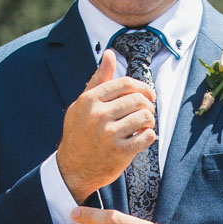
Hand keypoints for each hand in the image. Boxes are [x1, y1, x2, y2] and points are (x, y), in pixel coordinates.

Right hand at [56, 51, 156, 200]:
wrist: (72, 169)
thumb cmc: (78, 133)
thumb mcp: (82, 104)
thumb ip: (98, 80)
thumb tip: (110, 54)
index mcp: (90, 100)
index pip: (126, 83)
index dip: (143, 87)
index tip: (148, 95)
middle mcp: (99, 115)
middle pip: (138, 99)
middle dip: (148, 104)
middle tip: (147, 111)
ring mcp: (109, 134)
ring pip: (145, 117)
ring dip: (150, 120)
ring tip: (145, 124)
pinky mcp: (120, 152)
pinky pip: (147, 137)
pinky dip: (149, 135)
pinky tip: (143, 137)